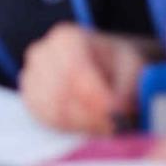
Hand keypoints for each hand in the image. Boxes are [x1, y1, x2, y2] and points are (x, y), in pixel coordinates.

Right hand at [18, 23, 148, 135]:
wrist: (105, 67)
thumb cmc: (117, 64)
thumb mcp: (134, 68)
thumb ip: (127, 89)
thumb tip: (118, 112)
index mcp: (67, 39)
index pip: (74, 72)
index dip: (96, 97)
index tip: (119, 114)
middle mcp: (42, 55)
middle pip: (62, 94)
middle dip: (92, 115)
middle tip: (118, 125)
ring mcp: (31, 78)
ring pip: (53, 111)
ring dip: (84, 124)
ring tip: (108, 124)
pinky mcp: (31, 100)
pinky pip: (48, 121)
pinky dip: (72, 127)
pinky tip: (91, 123)